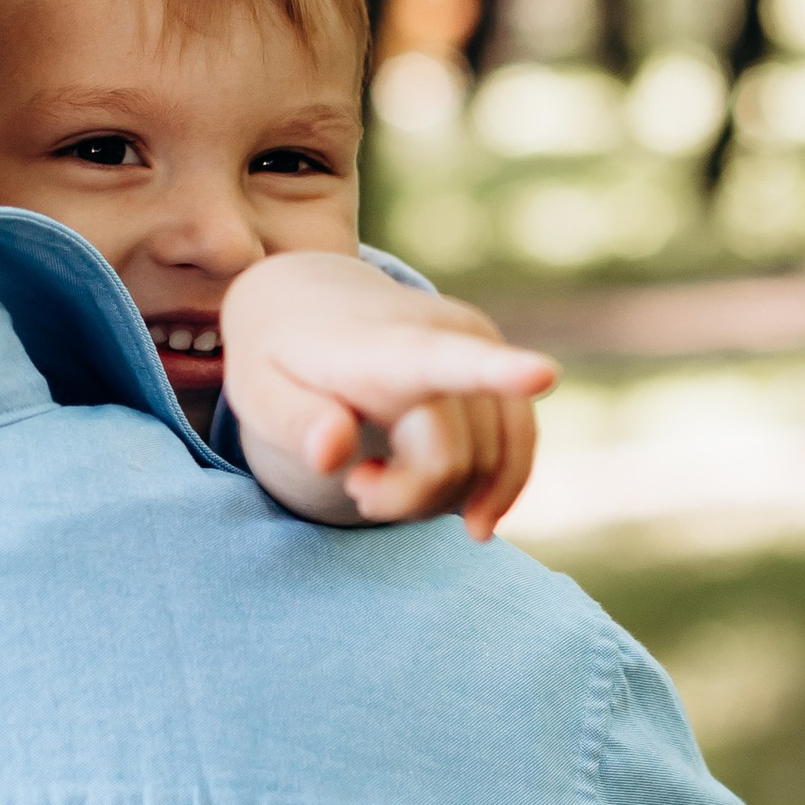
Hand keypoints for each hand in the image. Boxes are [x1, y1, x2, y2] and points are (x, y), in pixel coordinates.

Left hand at [218, 251, 555, 541]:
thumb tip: (333, 453)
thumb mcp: (260, 394)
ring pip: (490, 466)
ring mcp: (480, 342)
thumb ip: (294, 424)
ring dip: (440, 498)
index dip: (496, 374)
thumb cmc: (279, 360)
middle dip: (404, 501)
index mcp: (380, 346)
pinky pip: (518, 449)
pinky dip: (489, 488)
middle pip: (451, 464)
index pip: (440, 362)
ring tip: (383, 477)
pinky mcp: (498, 358)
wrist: (309, 300)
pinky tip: (457, 503)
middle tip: (356, 486)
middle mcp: (444, 333)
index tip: (545, 373)